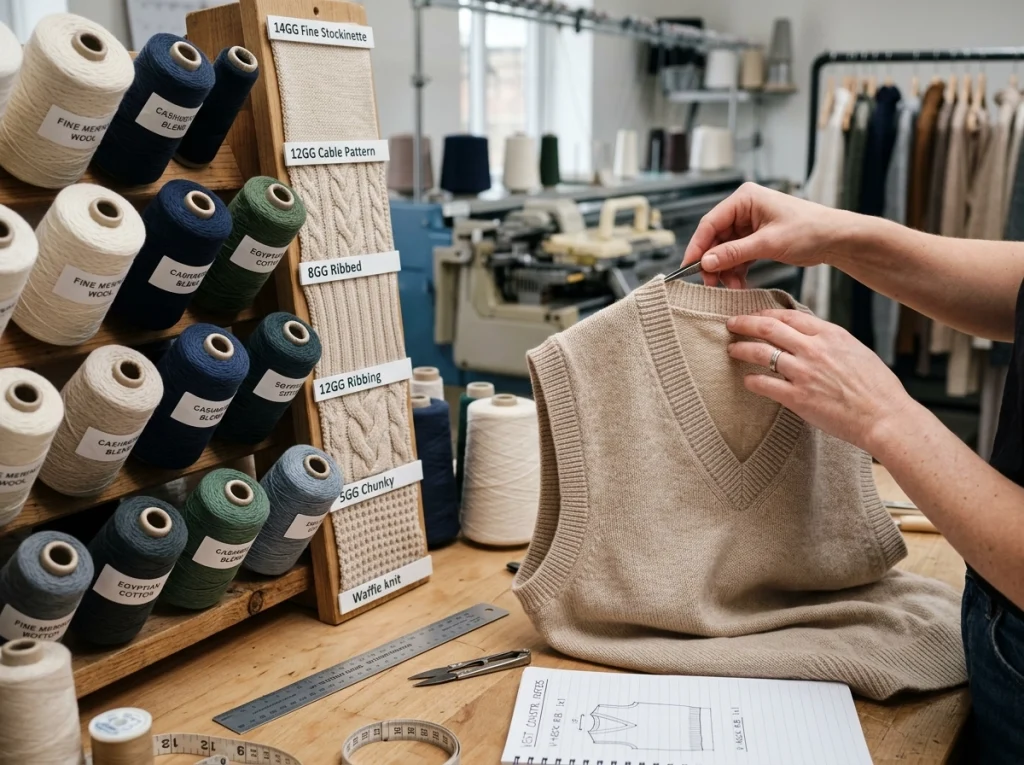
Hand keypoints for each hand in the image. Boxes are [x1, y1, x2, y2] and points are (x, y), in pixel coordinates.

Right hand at [682, 182, 849, 288]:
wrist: (836, 239)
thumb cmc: (809, 230)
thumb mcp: (768, 243)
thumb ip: (734, 253)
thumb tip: (706, 262)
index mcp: (745, 199)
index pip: (710, 223)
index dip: (697, 246)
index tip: (688, 268)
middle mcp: (744, 209)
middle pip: (715, 238)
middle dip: (713, 262)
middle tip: (710, 283)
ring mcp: (749, 224)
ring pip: (725, 250)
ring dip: (725, 270)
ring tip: (731, 287)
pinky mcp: (756, 238)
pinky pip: (737, 255)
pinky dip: (736, 270)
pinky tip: (739, 284)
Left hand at [726, 309, 918, 453]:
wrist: (885, 417)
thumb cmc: (877, 388)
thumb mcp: (856, 351)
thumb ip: (830, 342)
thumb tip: (811, 337)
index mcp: (831, 334)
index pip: (789, 315)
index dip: (766, 313)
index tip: (755, 316)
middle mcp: (814, 349)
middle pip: (769, 328)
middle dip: (745, 323)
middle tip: (732, 324)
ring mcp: (804, 373)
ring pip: (761, 353)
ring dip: (741, 349)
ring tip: (732, 350)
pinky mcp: (797, 398)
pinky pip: (764, 384)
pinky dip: (752, 381)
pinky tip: (747, 381)